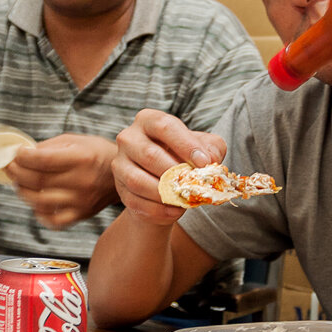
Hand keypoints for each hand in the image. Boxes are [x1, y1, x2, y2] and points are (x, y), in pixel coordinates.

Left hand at [4, 134, 120, 228]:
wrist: (121, 175)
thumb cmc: (95, 154)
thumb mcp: (75, 141)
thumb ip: (48, 147)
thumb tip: (21, 155)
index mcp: (81, 158)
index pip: (43, 160)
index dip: (23, 157)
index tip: (16, 154)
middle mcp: (82, 181)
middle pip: (38, 180)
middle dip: (17, 173)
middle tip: (9, 167)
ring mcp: (81, 201)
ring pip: (39, 201)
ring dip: (22, 191)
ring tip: (19, 183)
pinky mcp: (81, 215)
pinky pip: (53, 220)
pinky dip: (38, 213)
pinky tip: (36, 202)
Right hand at [111, 109, 225, 225]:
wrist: (165, 183)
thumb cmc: (184, 157)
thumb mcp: (203, 147)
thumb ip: (212, 148)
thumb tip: (210, 161)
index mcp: (149, 120)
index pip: (164, 126)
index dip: (186, 144)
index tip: (204, 162)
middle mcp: (129, 138)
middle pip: (149, 154)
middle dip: (175, 173)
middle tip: (194, 184)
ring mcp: (120, 164)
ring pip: (137, 180)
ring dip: (164, 194)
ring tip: (184, 199)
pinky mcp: (119, 188)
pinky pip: (135, 201)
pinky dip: (157, 210)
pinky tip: (175, 211)